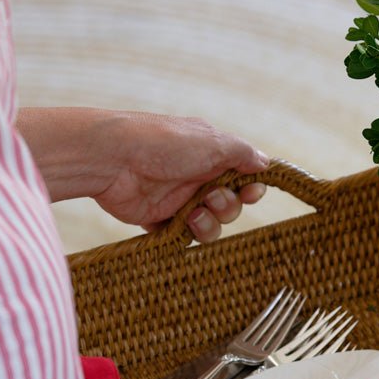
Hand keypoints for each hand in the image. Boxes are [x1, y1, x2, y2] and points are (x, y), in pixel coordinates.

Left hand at [17, 108, 269, 241]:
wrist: (112, 160)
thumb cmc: (163, 143)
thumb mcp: (211, 141)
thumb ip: (242, 153)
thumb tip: (266, 163)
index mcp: (211, 155)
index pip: (243, 177)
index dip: (251, 188)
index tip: (251, 192)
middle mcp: (197, 177)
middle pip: (231, 205)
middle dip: (227, 206)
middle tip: (210, 198)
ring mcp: (179, 199)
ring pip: (211, 225)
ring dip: (209, 223)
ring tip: (192, 214)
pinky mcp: (161, 219)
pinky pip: (185, 237)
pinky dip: (186, 234)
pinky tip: (177, 224)